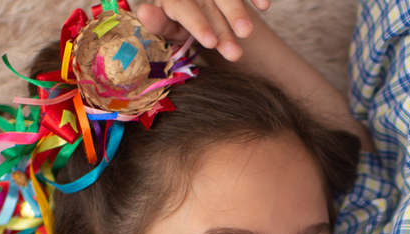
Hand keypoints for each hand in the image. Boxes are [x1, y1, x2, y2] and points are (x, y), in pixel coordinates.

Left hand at [137, 0, 270, 61]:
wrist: (194, 8)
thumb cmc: (178, 20)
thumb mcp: (168, 26)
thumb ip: (158, 22)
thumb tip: (144, 11)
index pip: (182, 6)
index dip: (197, 23)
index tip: (211, 41)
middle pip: (206, 2)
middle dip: (223, 26)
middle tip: (235, 52)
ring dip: (238, 12)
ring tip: (248, 33)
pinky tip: (264, 6)